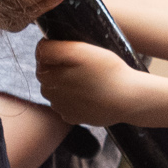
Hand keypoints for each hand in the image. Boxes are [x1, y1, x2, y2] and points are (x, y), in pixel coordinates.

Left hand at [32, 39, 151, 125]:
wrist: (128, 99)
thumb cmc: (107, 71)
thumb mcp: (80, 50)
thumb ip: (53, 49)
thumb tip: (40, 50)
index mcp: (47, 75)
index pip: (42, 56)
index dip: (56, 50)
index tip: (73, 51)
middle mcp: (49, 93)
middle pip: (48, 74)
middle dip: (59, 68)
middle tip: (83, 65)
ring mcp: (60, 107)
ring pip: (56, 90)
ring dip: (66, 84)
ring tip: (87, 80)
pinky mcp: (72, 118)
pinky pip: (67, 105)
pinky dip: (75, 99)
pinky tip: (89, 95)